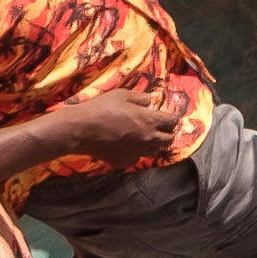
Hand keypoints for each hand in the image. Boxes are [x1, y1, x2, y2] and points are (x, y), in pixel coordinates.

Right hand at [30, 83, 193, 174]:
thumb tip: (151, 100)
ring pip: (155, 151)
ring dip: (156, 144)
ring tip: (150, 138)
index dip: (173, 118)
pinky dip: (138, 153)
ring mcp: (137, 153)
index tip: (172, 116)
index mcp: (150, 120)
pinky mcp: (124, 162)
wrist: (83, 129)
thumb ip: (141, 98)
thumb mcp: (123, 95)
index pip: (172, 122)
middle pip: (168, 140)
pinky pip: (137, 159)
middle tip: (164, 128)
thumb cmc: (103, 108)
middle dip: (169, 133)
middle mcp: (148, 139)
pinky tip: (132, 147)